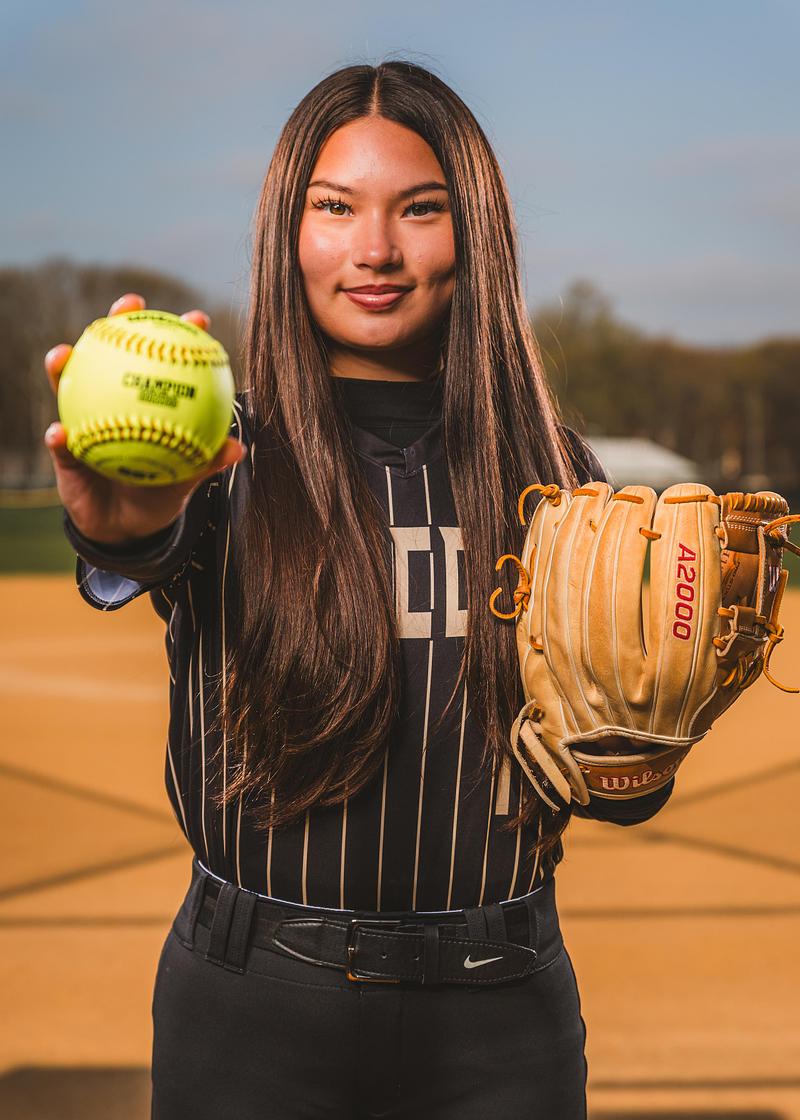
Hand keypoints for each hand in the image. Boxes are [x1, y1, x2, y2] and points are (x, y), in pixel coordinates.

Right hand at [44, 293, 245, 544]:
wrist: (129, 526)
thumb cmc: (162, 491)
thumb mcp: (188, 476)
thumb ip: (209, 461)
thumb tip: (238, 447)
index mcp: (148, 400)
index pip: (165, 358)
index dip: (179, 333)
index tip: (197, 318)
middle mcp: (114, 398)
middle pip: (114, 350)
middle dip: (120, 320)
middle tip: (129, 305)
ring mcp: (85, 419)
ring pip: (71, 384)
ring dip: (64, 366)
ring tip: (63, 353)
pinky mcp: (65, 450)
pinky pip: (59, 442)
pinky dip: (58, 437)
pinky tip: (59, 432)